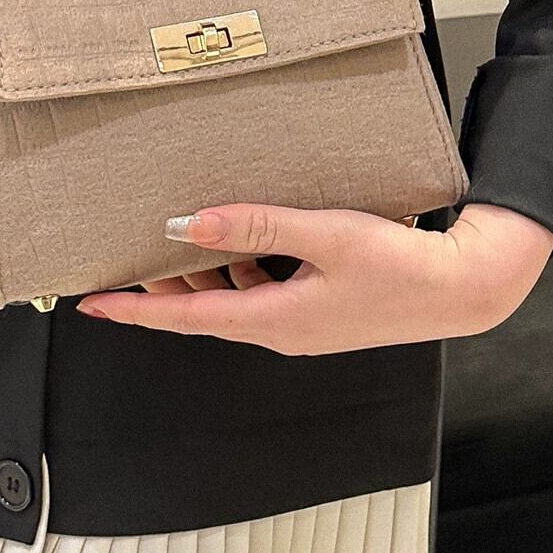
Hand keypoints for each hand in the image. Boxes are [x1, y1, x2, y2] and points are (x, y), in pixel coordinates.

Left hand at [75, 202, 552, 353]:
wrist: (458, 287)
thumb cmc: (399, 267)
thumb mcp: (324, 236)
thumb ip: (256, 226)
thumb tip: (192, 224)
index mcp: (275, 320)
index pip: (187, 319)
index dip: (137, 311)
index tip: (94, 304)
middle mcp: (282, 328)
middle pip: (204, 310)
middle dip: (162, 290)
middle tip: (126, 261)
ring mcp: (302, 321)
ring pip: (232, 299)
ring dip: (201, 276)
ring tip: (175, 241)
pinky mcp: (319, 309)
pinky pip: (261, 291)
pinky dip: (239, 268)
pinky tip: (241, 238)